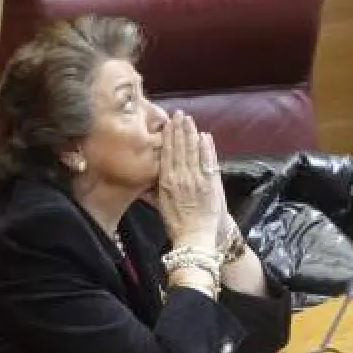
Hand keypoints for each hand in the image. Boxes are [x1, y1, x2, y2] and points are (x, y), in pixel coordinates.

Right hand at [157, 112, 221, 250]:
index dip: (168, 137)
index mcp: (166, 182)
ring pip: (192, 151)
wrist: (196, 238)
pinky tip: (205, 136)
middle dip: (179, 130)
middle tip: (179, 114)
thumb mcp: (160, 207)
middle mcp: (180, 178)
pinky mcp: (210, 184)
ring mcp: (196, 180)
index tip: (168, 123)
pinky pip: (208, 162)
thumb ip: (152, 192)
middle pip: (179, 149)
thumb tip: (142, 182)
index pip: (167, 154)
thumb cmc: (177, 225)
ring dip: (191, 134)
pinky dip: (206, 148)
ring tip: (189, 119)